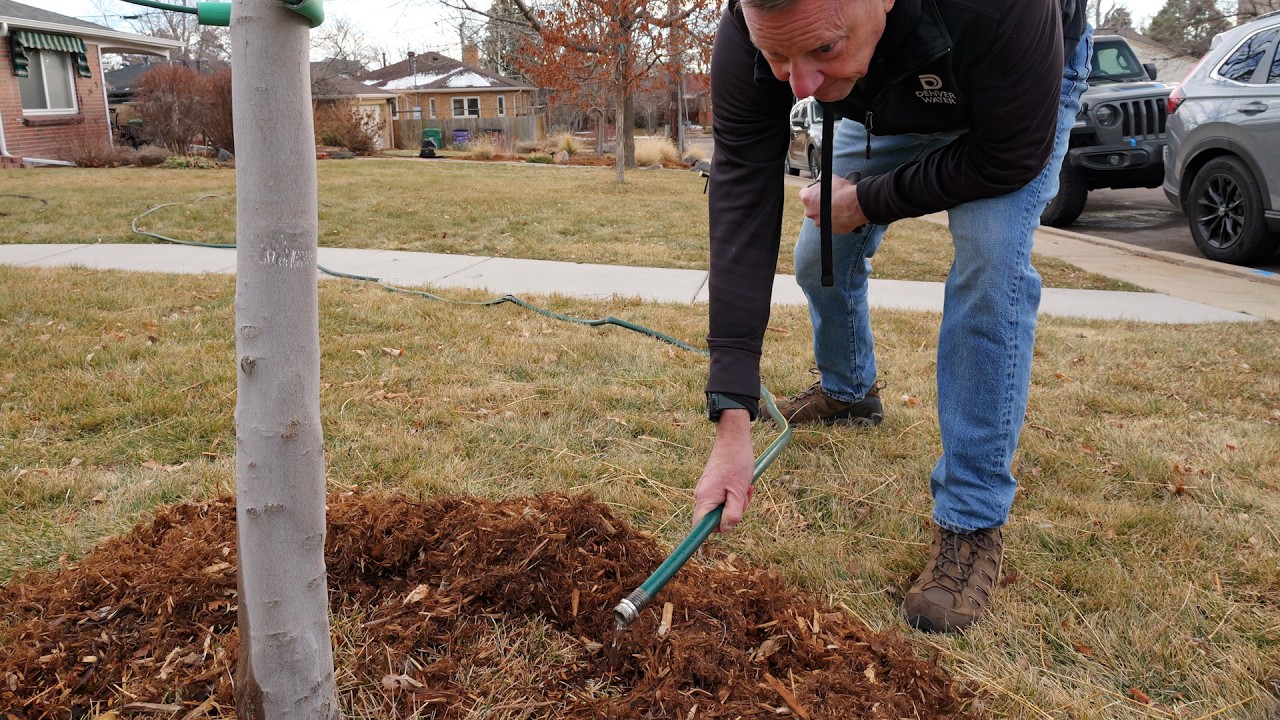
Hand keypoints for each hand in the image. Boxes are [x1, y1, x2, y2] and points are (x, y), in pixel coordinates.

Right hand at [692, 409, 755, 532]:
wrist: (733, 439)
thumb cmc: (737, 463)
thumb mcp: (739, 491)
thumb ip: (733, 513)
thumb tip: (725, 529)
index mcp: (705, 498)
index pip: (699, 527)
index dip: (709, 533)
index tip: (720, 534)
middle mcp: (702, 495)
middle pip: (714, 519)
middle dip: (732, 514)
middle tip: (744, 498)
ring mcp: (707, 490)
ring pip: (722, 509)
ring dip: (737, 503)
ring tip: (745, 488)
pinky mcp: (713, 485)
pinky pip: (723, 499)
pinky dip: (735, 495)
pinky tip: (743, 485)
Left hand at [799, 174, 867, 233]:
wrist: (857, 204)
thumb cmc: (844, 191)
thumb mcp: (831, 179)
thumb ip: (822, 182)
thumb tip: (822, 181)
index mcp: (808, 198)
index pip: (804, 194)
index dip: (811, 192)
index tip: (817, 192)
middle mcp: (810, 212)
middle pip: (811, 207)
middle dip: (819, 204)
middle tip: (830, 200)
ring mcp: (819, 223)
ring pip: (820, 217)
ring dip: (827, 213)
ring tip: (838, 207)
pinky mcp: (829, 230)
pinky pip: (830, 224)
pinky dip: (835, 220)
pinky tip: (842, 214)